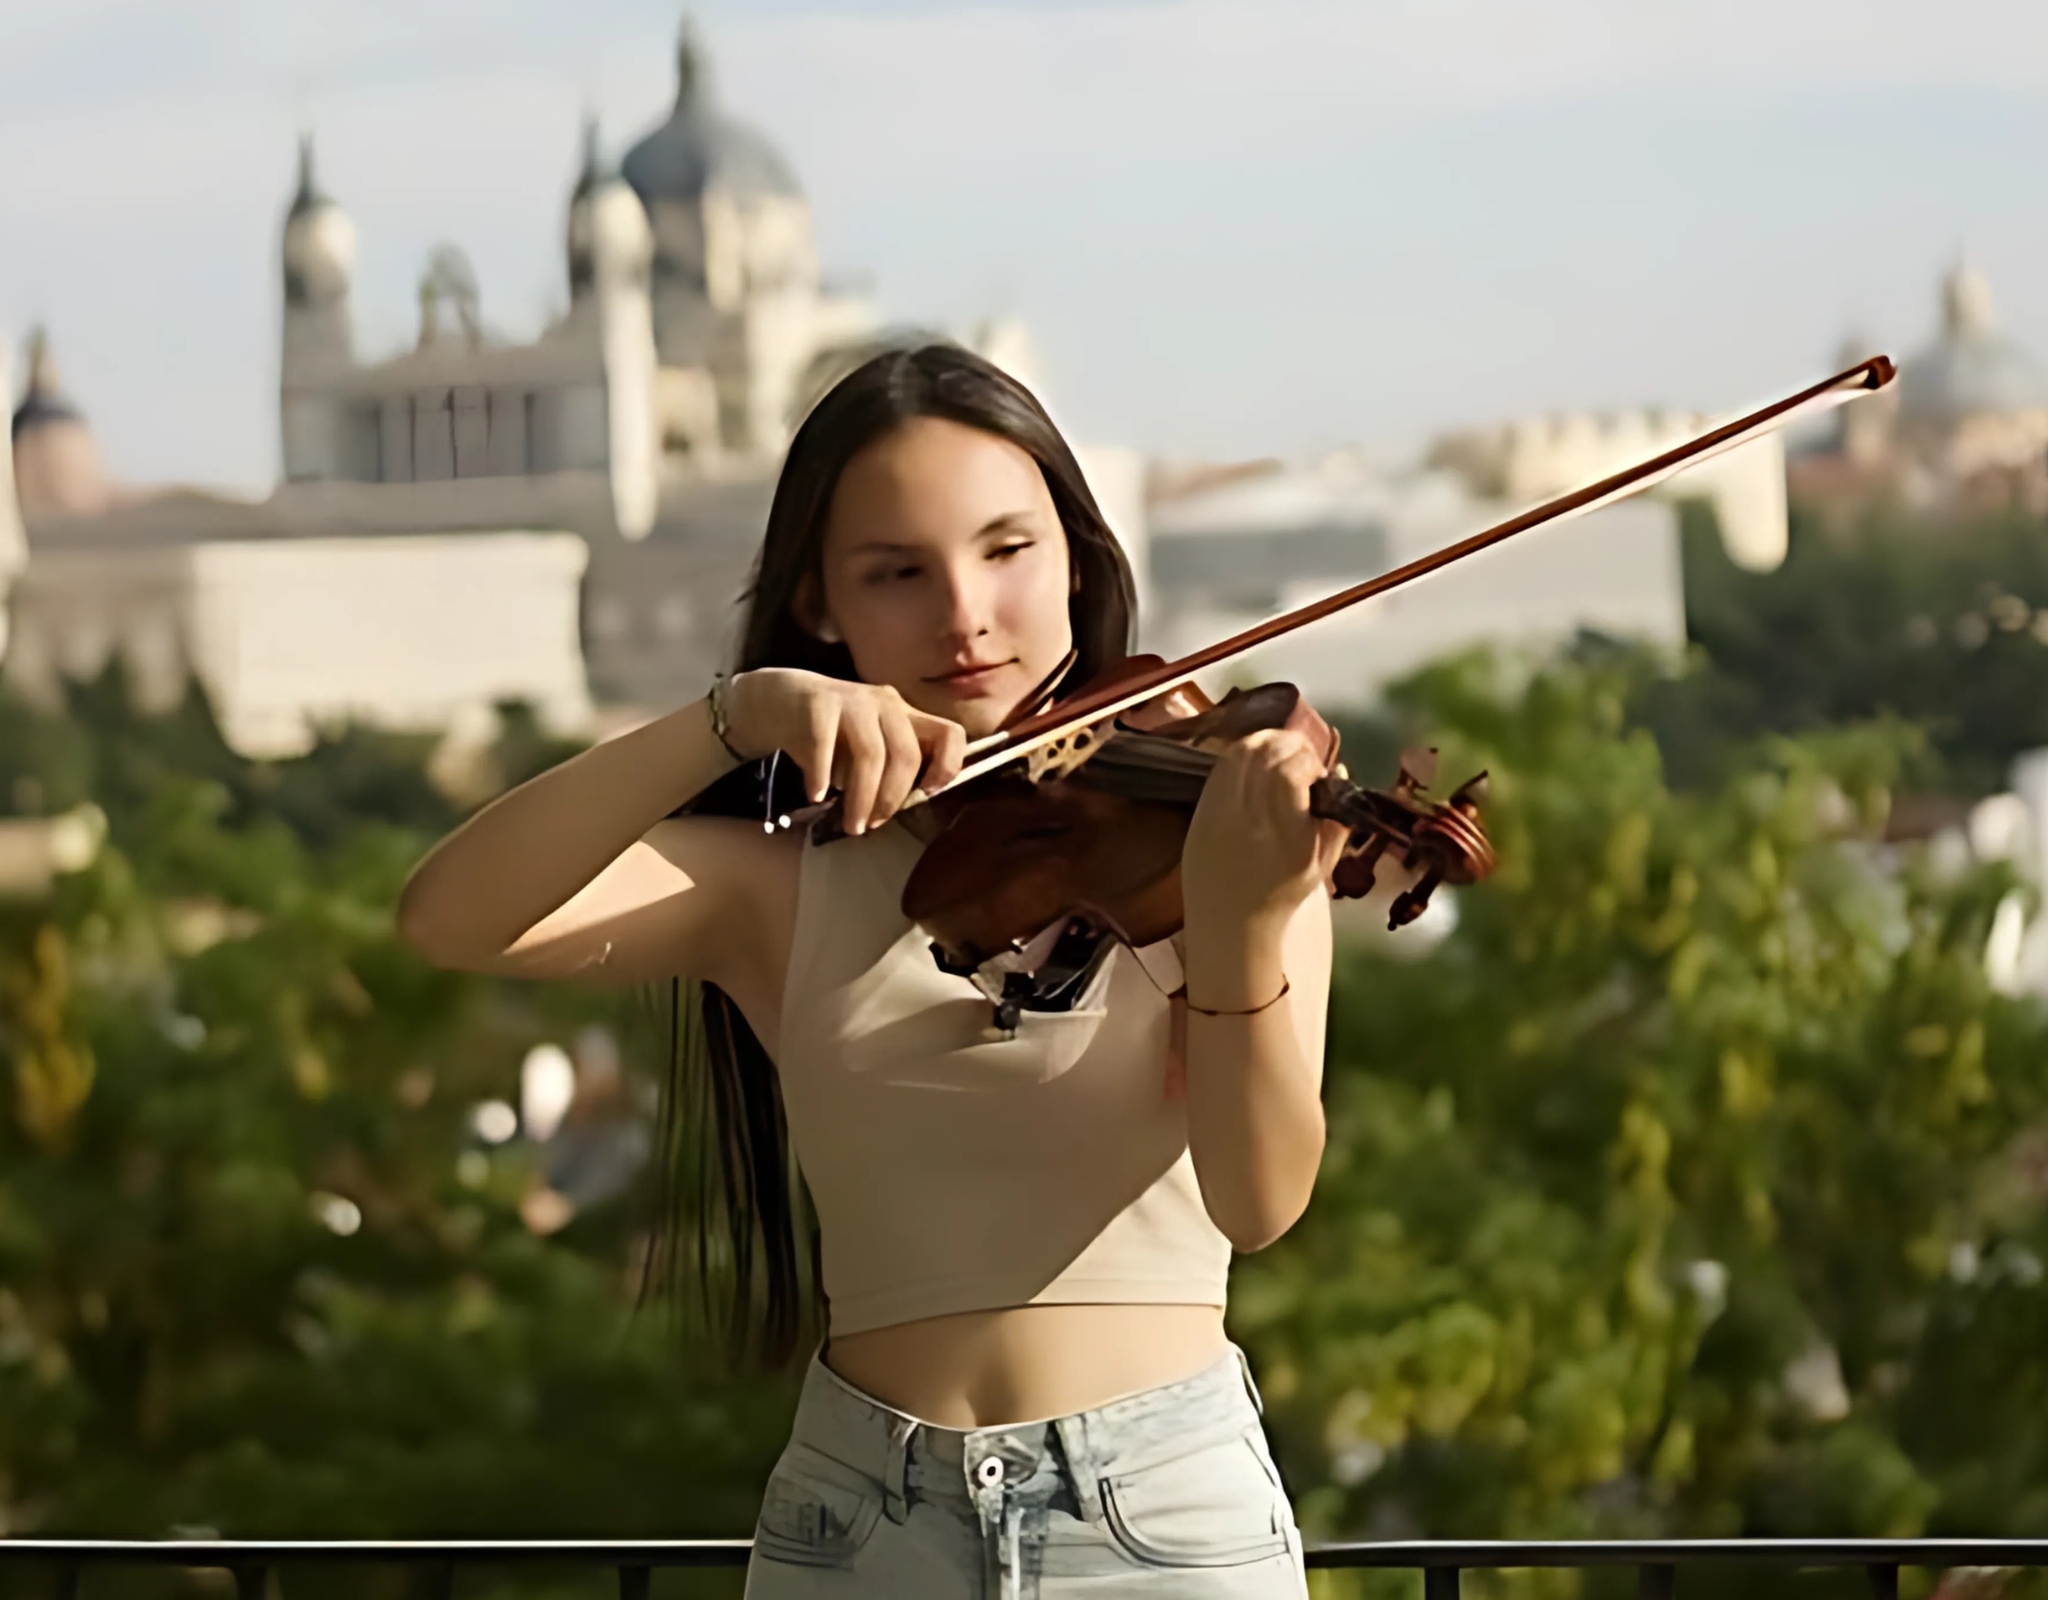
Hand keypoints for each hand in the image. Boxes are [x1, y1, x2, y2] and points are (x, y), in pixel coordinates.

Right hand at [724, 669, 967, 832]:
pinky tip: (816, 796)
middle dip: (892, 798)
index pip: (950, 734)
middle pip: (907, 754)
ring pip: (870, 754)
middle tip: (872, 825)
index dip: (948, 767)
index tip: (926, 794)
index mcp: (905, 715)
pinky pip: (824, 747)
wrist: (777, 699)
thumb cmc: (829, 733)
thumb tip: (894, 810)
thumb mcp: (866, 746)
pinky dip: (822, 777)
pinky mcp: (817, 703)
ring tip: (850, 824)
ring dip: (861, 797)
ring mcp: (852, 700)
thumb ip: (886, 769)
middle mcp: (885, 703)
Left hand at [1181, 729, 1348, 931]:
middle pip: (1264, 752)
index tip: (1317, 774)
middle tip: (1301, 760)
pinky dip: (1242, 755)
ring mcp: (1217, 811)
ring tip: (1280, 758)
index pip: (1290, 769)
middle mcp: (1246, 816)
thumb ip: (1336, 816)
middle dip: (1290, 745)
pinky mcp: (1199, 810)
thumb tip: (1340, 772)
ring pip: (1240, 752)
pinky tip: (1256, 766)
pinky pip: (1220, 766)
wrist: (1232, 919)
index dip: (1309, 760)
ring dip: (1266, 743)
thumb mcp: (1322, 859)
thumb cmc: (1284, 890)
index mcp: (1281, 830)